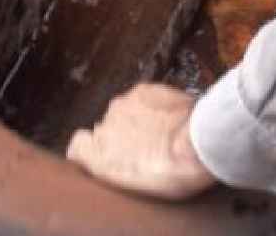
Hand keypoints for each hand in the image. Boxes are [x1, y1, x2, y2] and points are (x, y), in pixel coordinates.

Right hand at [66, 84, 215, 199]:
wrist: (197, 142)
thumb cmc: (171, 173)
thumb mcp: (132, 186)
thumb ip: (109, 167)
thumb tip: (106, 158)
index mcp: (97, 156)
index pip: (77, 147)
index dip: (91, 150)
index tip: (107, 155)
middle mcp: (103, 127)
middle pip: (106, 129)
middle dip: (122, 137)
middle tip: (146, 149)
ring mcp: (122, 106)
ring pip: (125, 113)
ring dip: (139, 121)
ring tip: (162, 133)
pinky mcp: (142, 90)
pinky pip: (142, 98)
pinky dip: (153, 105)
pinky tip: (170, 117)